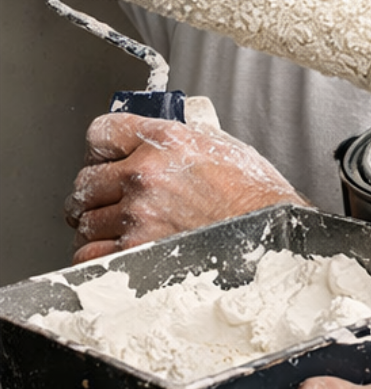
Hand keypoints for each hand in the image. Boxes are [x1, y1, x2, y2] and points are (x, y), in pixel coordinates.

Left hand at [64, 111, 306, 263]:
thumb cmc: (252, 196)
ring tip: (117, 228)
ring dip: (96, 226)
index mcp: (165, 140)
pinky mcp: (134, 255)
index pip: (99, 133)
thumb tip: (151, 140)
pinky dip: (97, 256)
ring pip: (84, 220)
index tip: (104, 158)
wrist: (269, 237)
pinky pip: (88, 255)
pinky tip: (115, 251)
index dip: (99, 149)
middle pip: (85, 180)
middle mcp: (145, 175)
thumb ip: (176, 139)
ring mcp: (137, 217)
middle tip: (110, 199)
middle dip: (96, 192)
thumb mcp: (217, 145)